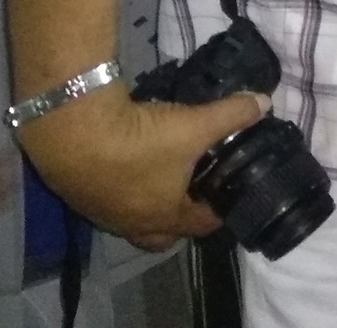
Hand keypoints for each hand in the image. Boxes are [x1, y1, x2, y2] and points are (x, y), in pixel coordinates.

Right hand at [13, 80, 269, 249]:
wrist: (72, 132)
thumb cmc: (142, 140)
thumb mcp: (195, 124)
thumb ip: (233, 114)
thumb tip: (263, 104)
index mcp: (165, 215)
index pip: (202, 224)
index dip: (221, 210)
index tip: (232, 192)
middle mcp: (133, 222)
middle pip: (163, 232)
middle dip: (183, 214)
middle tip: (197, 186)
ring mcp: (103, 211)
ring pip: (134, 215)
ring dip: (151, 198)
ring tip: (166, 169)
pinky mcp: (80, 194)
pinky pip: (111, 198)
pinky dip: (125, 184)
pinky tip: (130, 158)